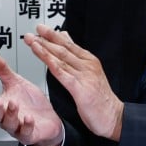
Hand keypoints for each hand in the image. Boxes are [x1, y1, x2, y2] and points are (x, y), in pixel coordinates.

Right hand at [0, 49, 63, 145]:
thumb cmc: (31, 103)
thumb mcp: (16, 83)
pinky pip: (25, 133)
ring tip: (13, 104)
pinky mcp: (29, 135)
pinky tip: (28, 118)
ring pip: (9, 124)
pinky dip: (26, 126)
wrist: (49, 120)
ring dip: (10, 114)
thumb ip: (1, 70)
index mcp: (2, 105)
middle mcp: (7, 118)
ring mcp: (17, 127)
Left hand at [24, 24, 124, 139]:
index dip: (53, 35)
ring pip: (60, 57)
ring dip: (44, 47)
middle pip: (63, 48)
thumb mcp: (90, 73)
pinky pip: (61, 72)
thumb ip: (77, 57)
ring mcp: (84, 75)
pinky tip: (39, 55)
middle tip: (32, 32)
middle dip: (46, 38)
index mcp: (89, 61)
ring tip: (31, 40)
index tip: (41, 28)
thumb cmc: (100, 98)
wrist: (115, 117)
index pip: (69, 44)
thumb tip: (67, 39)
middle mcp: (87, 65)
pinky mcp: (79, 87)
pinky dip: (48, 61)